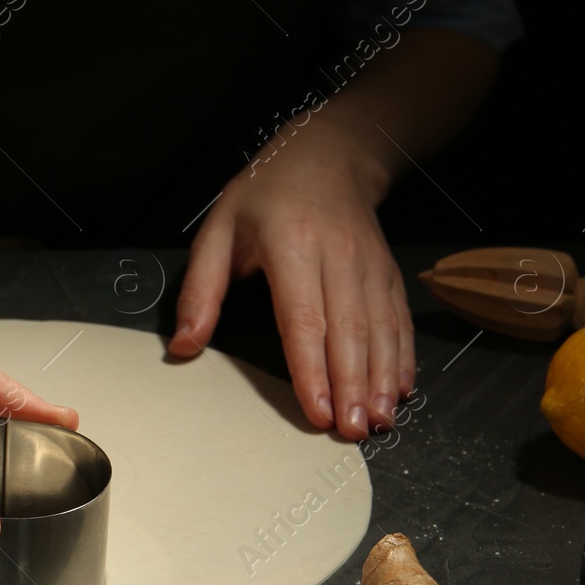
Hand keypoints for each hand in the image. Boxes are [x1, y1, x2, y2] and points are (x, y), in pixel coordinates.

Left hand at [170, 119, 414, 437]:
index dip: (312, 368)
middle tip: (351, 431)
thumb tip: (184, 346)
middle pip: (348, 332)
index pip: (303, 318)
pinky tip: (400, 390)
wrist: (329, 152)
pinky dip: (401, 358)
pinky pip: (397, 321)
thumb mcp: (219, 229)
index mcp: (292, 245)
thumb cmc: (266, 194)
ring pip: (379, 330)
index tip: (318, 409)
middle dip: (352, 387)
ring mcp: (368, 265)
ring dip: (380, 380)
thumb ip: (201, 290)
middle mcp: (338, 257)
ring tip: (378, 421)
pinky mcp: (386, 274)